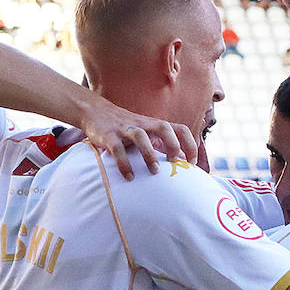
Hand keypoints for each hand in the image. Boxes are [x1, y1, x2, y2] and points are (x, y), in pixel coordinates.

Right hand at [80, 99, 196, 178]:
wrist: (96, 113)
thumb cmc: (127, 128)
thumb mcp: (147, 133)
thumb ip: (162, 145)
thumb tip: (182, 162)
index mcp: (154, 125)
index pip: (180, 129)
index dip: (190, 144)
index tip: (192, 163)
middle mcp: (143, 125)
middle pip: (163, 127)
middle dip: (172, 144)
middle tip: (174, 162)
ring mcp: (125, 129)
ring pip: (140, 136)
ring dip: (149, 154)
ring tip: (154, 171)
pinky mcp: (109, 136)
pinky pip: (117, 149)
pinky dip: (124, 164)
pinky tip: (130, 177)